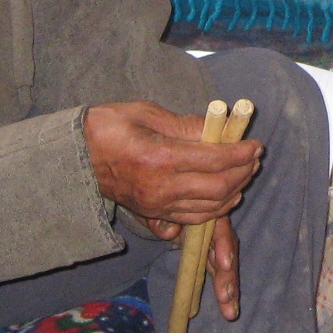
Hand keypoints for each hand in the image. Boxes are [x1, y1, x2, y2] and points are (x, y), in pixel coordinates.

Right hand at [84, 101, 260, 227]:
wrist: (75, 158)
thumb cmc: (109, 127)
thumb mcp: (147, 114)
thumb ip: (187, 124)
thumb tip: (220, 127)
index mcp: (160, 158)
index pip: (215, 160)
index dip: (241, 153)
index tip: (256, 144)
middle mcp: (161, 187)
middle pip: (218, 188)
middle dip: (244, 173)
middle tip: (254, 157)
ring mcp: (157, 205)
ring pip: (210, 208)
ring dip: (234, 191)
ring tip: (245, 172)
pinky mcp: (154, 214)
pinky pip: (194, 218)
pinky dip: (216, 208)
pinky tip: (226, 194)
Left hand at [137, 210, 240, 320]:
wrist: (157, 206)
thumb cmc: (157, 208)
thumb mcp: (155, 211)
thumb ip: (161, 221)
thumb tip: (170, 232)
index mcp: (204, 212)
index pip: (218, 226)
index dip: (223, 245)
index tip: (224, 265)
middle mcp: (214, 227)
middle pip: (226, 250)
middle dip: (227, 275)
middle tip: (225, 298)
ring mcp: (212, 243)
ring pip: (225, 265)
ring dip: (229, 289)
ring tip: (231, 312)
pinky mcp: (209, 256)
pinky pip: (218, 273)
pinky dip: (224, 291)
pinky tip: (229, 309)